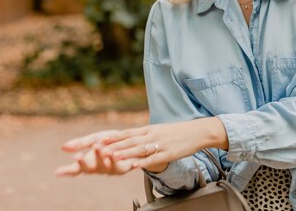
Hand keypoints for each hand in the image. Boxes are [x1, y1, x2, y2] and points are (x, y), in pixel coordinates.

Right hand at [55, 130, 134, 176]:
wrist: (132, 144)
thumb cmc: (110, 143)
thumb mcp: (94, 139)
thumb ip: (80, 143)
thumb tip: (62, 147)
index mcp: (89, 161)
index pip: (75, 168)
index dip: (66, 171)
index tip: (57, 172)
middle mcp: (97, 168)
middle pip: (88, 169)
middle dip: (82, 163)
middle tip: (77, 156)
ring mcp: (108, 169)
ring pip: (102, 166)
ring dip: (98, 157)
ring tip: (96, 146)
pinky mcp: (120, 168)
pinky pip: (116, 165)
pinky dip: (112, 159)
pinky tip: (110, 153)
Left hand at [98, 117, 227, 173]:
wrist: (197, 131)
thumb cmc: (177, 132)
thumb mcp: (158, 131)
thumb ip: (144, 136)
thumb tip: (129, 139)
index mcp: (149, 129)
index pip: (126, 133)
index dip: (112, 137)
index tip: (97, 140)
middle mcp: (152, 135)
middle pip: (130, 140)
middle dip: (113, 145)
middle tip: (98, 148)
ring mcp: (160, 144)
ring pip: (139, 148)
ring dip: (125, 152)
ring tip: (112, 156)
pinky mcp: (169, 153)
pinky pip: (153, 158)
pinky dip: (142, 162)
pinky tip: (134, 166)